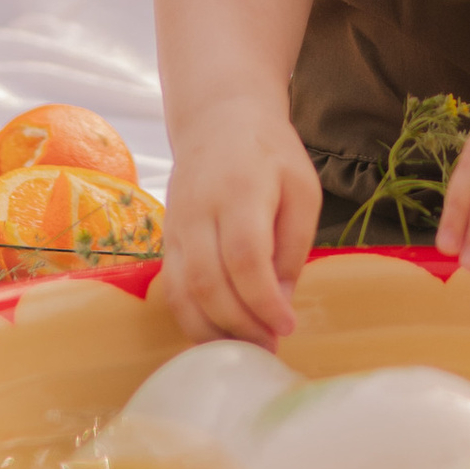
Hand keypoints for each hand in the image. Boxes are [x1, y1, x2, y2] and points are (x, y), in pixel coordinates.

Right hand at [157, 116, 319, 346]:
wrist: (217, 119)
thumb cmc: (269, 154)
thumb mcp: (301, 189)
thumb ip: (293, 245)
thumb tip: (281, 302)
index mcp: (239, 191)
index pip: (244, 257)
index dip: (264, 300)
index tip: (288, 325)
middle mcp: (199, 211)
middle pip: (209, 282)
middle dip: (241, 325)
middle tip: (271, 345)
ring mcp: (177, 227)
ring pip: (183, 292)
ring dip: (214, 331)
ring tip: (248, 348)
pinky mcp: (168, 241)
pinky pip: (173, 290)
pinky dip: (193, 320)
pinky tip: (220, 336)